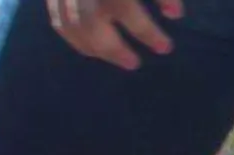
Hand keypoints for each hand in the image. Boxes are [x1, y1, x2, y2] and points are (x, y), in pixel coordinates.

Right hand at [48, 0, 183, 70]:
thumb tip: (175, 15)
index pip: (127, 11)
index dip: (148, 32)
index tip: (165, 48)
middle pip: (92, 26)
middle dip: (115, 50)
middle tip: (134, 63)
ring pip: (73, 27)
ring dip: (95, 49)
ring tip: (117, 59)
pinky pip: (58, 20)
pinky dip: (75, 38)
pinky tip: (93, 49)